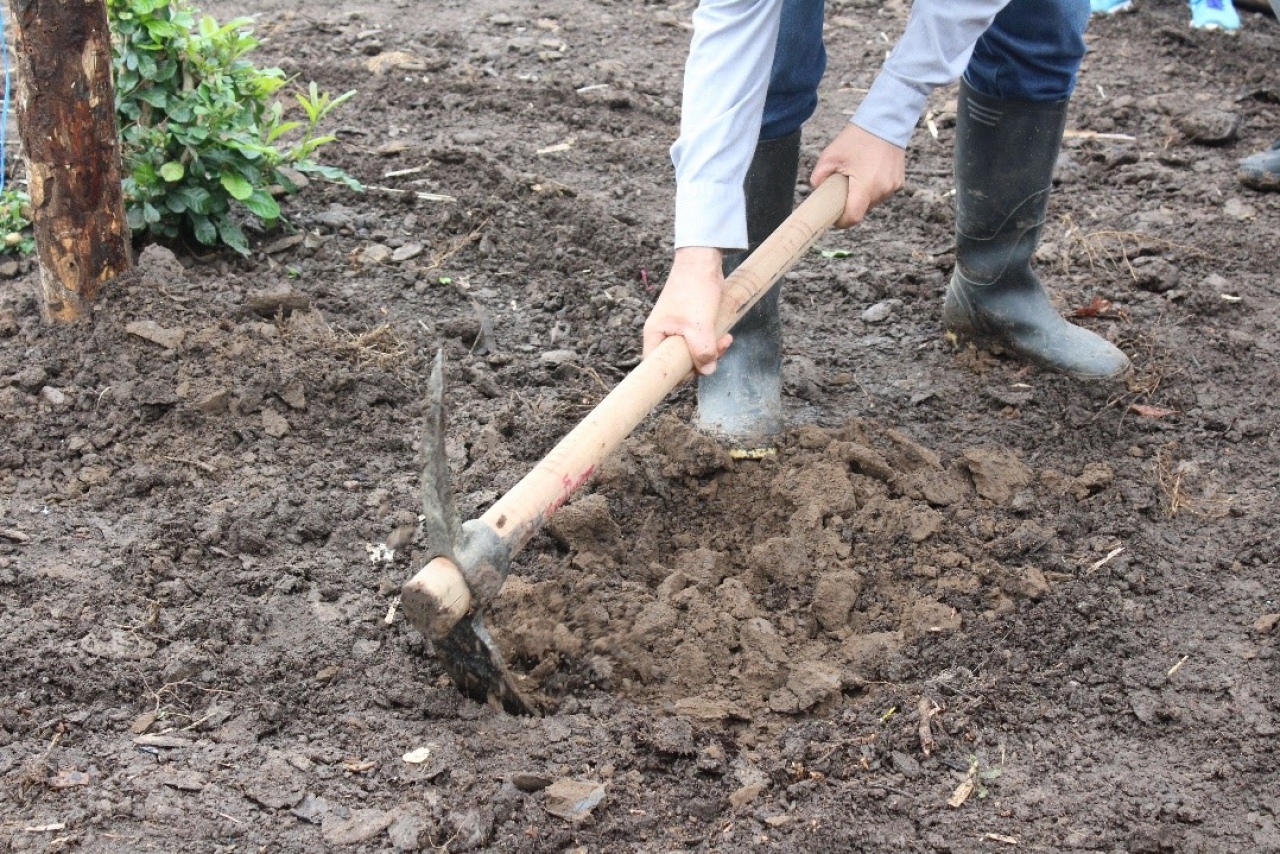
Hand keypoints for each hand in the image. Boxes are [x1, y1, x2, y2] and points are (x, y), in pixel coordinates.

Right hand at [642, 246, 733, 375]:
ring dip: (711, 350)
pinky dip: (712, 341)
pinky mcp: (690, 323)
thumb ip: (702, 351)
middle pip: (678, 362)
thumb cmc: (694, 290)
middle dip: (701, 361)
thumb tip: (707, 370)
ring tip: (725, 340)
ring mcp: (677, 328)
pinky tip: (725, 335)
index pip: (658, 367)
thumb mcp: (699, 325)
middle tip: (717, 351)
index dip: (676, 375)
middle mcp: (663, 334)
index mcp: (655, 335)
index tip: (697, 370)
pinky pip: (700, 341)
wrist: (702, 262)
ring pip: (692, 352)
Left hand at [810, 124, 905, 228]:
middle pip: (862, 210)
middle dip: (849, 205)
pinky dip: (872, 189)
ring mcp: (892, 187)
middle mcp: (882, 190)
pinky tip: (868, 173)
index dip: (841, 221)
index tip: (833, 217)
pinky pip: (881, 193)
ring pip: (872, 203)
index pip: (853, 217)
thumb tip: (816, 191)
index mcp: (866, 186)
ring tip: (855, 178)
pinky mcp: (898, 182)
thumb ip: (819, 177)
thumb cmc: (858, 137)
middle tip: (841, 191)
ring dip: (861, 196)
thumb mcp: (831, 155)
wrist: (886, 121)